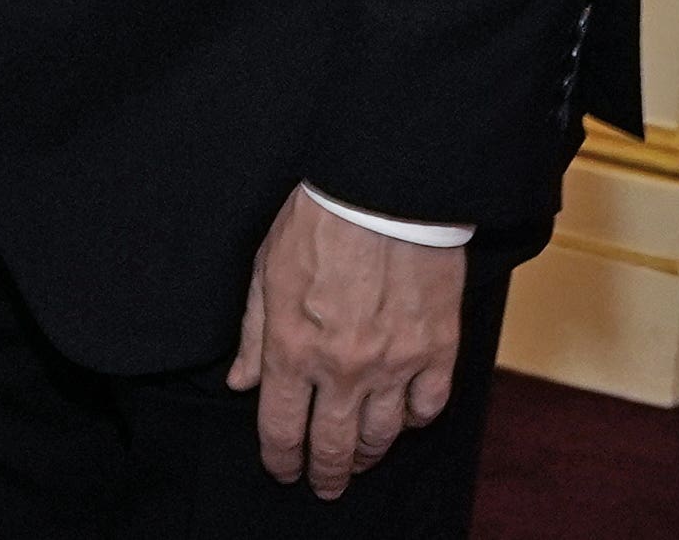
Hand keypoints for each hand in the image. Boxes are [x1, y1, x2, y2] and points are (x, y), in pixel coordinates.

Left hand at [227, 186, 465, 498]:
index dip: (280, 459)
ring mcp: (395, 364)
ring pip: (383, 436)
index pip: (282, 428)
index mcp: (294, 349)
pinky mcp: (437, 350)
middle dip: (326, 474)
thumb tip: (240, 381)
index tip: (282, 470)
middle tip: (324, 486)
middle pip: (334, 446)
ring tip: (360, 459)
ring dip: (368, 454)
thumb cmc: (319, 221)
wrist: (384, 192)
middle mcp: (344, 368)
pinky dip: (414, 420)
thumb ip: (252, 334)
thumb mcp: (265, 270)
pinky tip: (403, 419)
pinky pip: (428, 407)